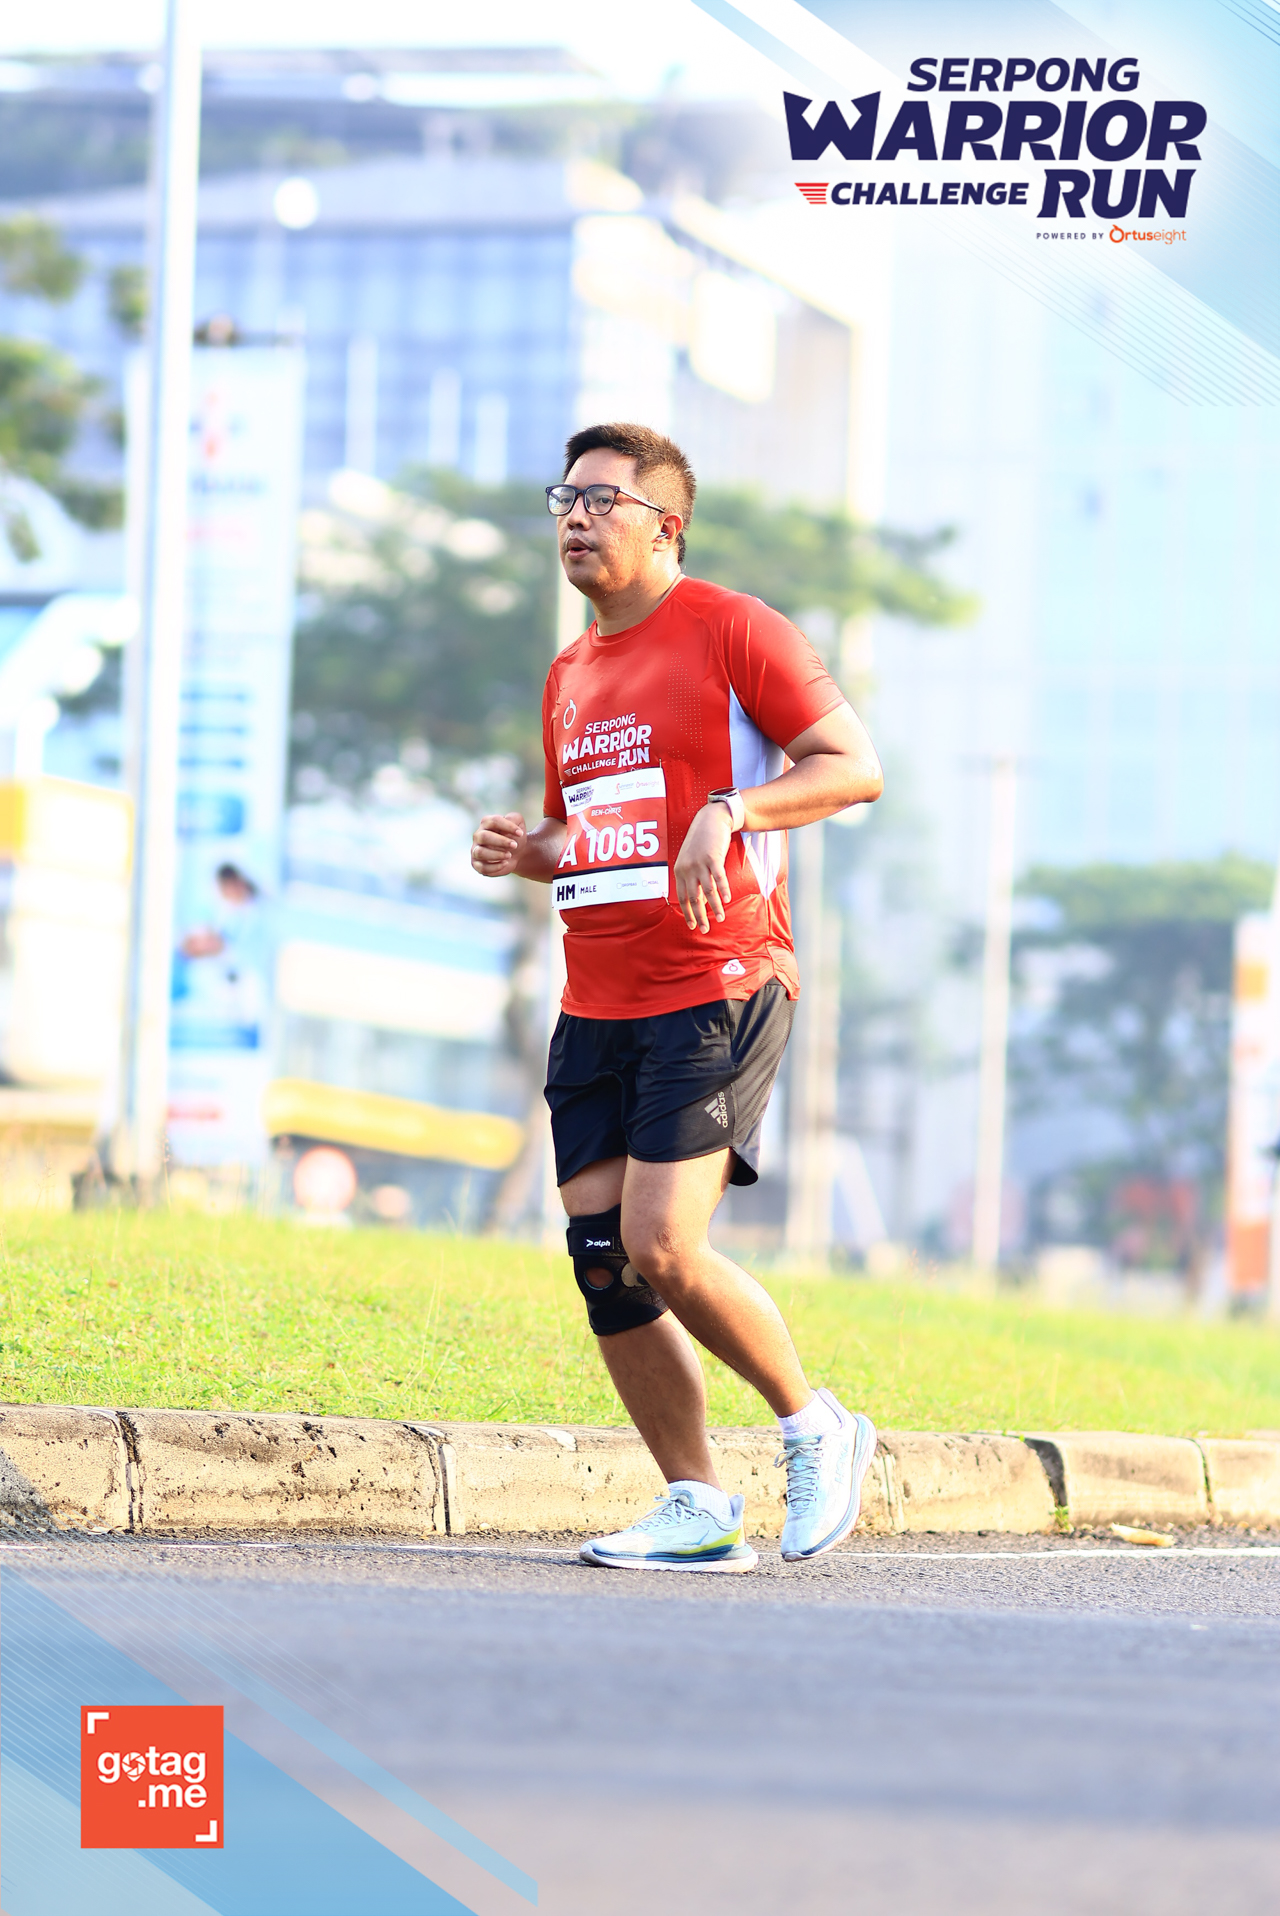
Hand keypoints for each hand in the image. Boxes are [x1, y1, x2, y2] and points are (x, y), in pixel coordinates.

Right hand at [471, 811, 526, 878]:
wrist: (517, 854)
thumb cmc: (515, 837)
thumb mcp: (518, 824)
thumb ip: (514, 818)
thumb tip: (508, 820)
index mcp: (486, 823)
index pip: (494, 821)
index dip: (508, 826)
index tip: (520, 833)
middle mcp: (478, 836)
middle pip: (484, 836)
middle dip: (501, 841)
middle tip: (515, 845)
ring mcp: (476, 850)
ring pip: (480, 852)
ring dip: (496, 855)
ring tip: (509, 855)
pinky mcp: (477, 864)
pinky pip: (481, 867)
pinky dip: (495, 867)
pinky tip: (505, 864)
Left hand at [674, 804, 733, 932]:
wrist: (710, 820)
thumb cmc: (702, 841)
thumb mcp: (690, 858)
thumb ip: (691, 876)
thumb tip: (697, 898)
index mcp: (679, 871)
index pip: (682, 897)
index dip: (687, 913)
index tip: (692, 926)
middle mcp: (687, 869)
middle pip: (693, 898)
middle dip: (700, 916)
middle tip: (705, 930)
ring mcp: (699, 863)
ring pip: (707, 891)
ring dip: (715, 907)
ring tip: (721, 918)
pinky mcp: (712, 858)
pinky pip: (719, 878)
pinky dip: (723, 890)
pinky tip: (727, 900)